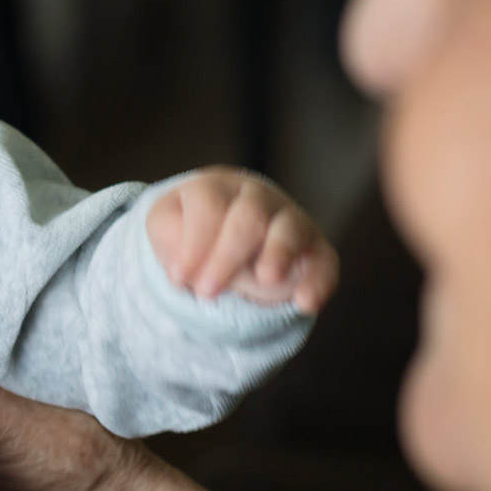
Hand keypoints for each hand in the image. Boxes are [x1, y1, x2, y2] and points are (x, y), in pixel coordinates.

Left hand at [146, 168, 338, 309]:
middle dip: (227, 256)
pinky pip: (324, 261)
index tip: (180, 278)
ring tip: (266, 279)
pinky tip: (306, 303)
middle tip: (207, 292)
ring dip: (279, 253)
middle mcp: (257, 198)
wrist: (222, 240)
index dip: (195, 242)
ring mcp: (290, 221)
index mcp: (217, 187)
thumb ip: (169, 236)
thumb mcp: (166, 228)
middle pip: (248, 217)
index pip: (209, 204)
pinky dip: (318, 281)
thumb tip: (185, 263)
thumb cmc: (189, 233)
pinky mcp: (315, 250)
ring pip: (289, 229)